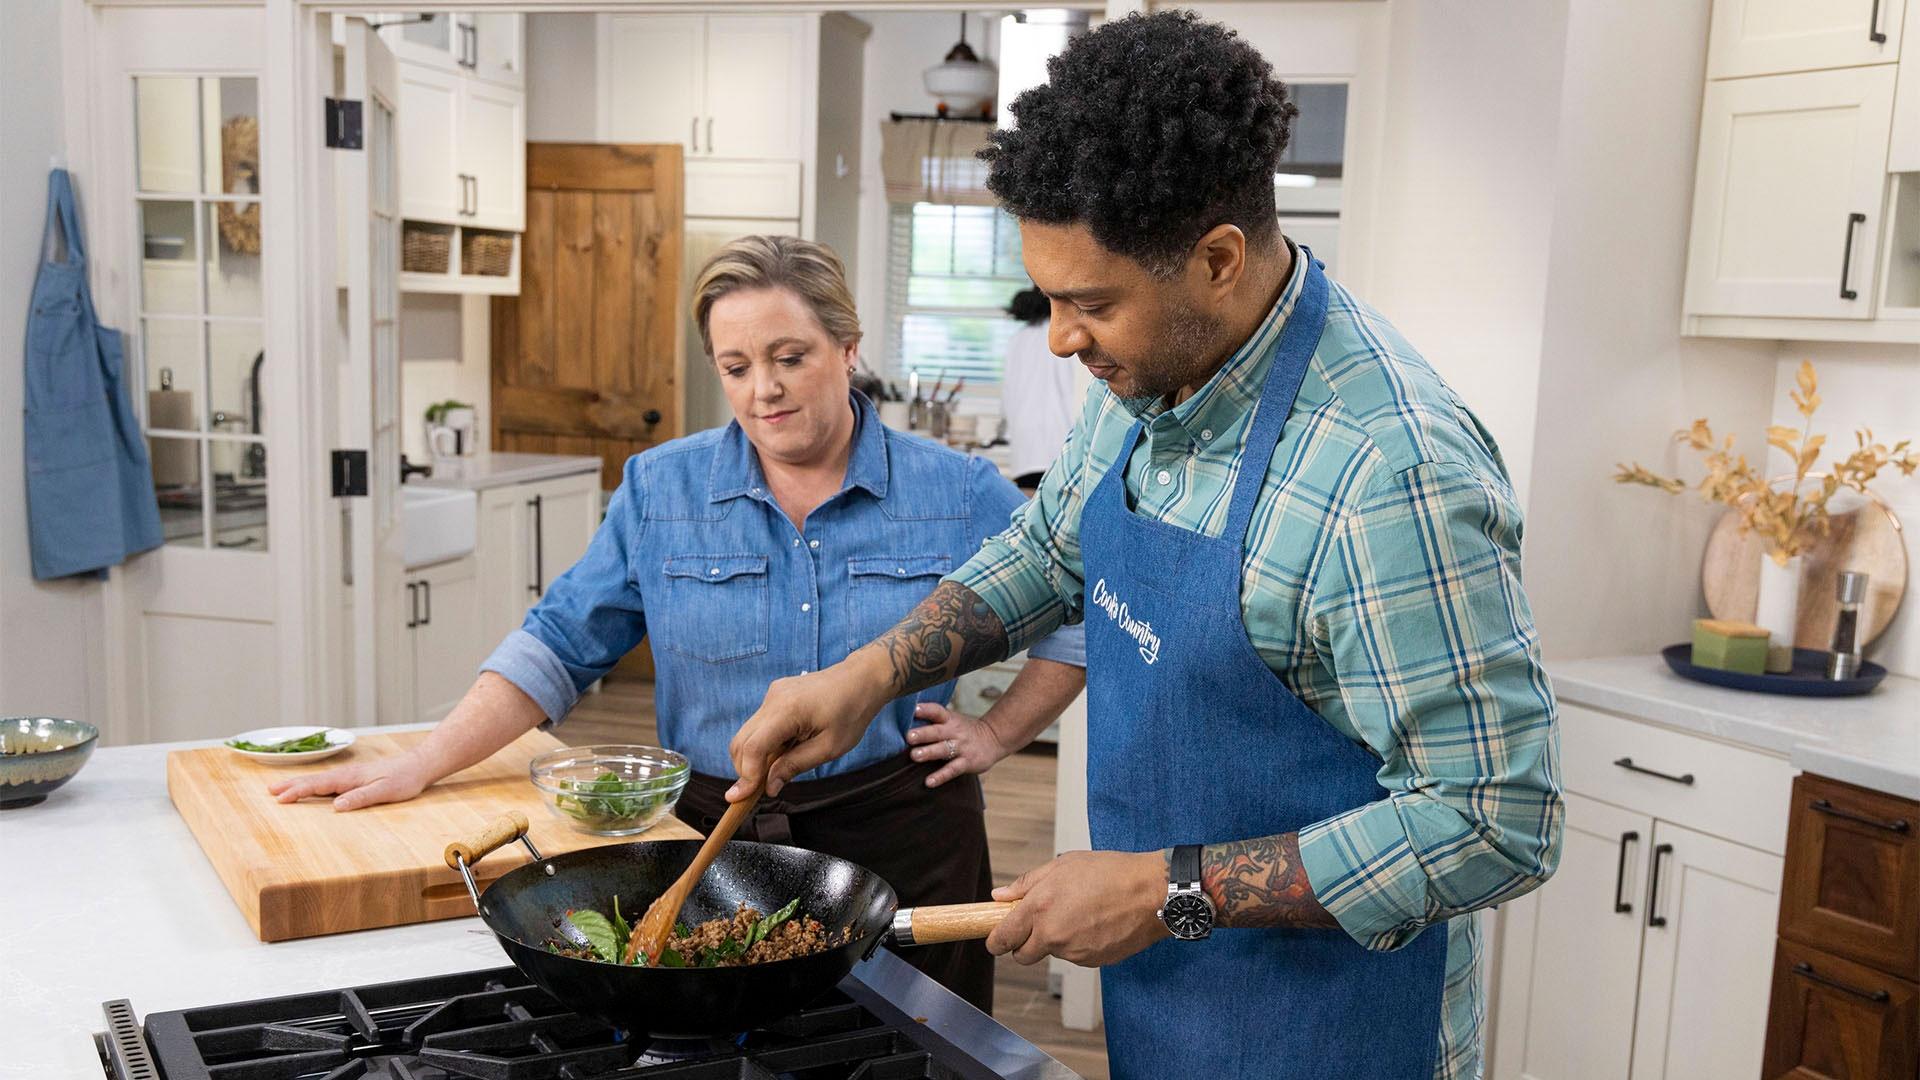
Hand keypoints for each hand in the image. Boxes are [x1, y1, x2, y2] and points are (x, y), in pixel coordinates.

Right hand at [267, 752, 432, 811]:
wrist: (418, 765)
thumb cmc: (404, 779)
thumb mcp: (385, 791)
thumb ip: (361, 798)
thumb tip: (337, 806)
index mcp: (350, 778)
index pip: (318, 785)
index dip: (298, 791)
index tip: (280, 798)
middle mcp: (346, 775)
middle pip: (313, 780)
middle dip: (291, 785)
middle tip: (270, 791)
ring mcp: (350, 775)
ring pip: (319, 780)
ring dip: (299, 784)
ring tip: (280, 789)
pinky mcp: (355, 778)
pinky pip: (328, 782)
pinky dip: (313, 784)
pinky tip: (309, 788)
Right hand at [729, 664, 888, 800]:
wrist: (860, 679)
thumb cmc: (852, 712)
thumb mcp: (829, 747)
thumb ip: (795, 766)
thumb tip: (770, 787)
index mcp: (787, 710)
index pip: (753, 747)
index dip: (747, 775)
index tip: (743, 798)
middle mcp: (773, 699)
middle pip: (741, 741)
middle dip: (746, 769)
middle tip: (761, 789)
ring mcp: (772, 695)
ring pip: (747, 734)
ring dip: (754, 757)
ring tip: (778, 769)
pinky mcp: (775, 695)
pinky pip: (759, 725)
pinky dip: (763, 743)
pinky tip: (785, 750)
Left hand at [905, 702, 1012, 787]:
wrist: (994, 738)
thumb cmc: (965, 730)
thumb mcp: (952, 720)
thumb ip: (933, 721)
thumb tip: (904, 720)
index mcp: (950, 719)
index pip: (937, 711)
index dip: (925, 709)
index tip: (913, 709)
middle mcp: (955, 732)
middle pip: (937, 731)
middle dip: (923, 733)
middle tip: (908, 736)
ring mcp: (961, 747)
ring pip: (944, 749)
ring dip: (929, 752)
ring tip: (914, 756)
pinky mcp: (967, 762)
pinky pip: (952, 770)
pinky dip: (940, 776)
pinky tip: (928, 782)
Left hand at [986, 850, 1170, 966]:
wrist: (1152, 893)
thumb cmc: (1110, 873)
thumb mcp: (1063, 865)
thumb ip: (1026, 883)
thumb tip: (999, 896)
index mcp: (1040, 908)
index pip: (1003, 938)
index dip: (996, 941)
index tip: (995, 940)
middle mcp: (1053, 935)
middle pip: (1023, 956)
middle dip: (1024, 945)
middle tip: (1038, 926)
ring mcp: (1074, 952)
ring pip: (1053, 953)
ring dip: (1058, 940)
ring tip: (1081, 912)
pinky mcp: (1093, 962)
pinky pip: (1076, 956)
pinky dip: (1080, 944)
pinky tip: (1096, 923)